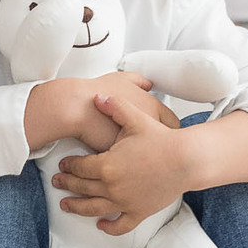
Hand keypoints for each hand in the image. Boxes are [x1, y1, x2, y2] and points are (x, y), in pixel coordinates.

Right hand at [24, 73, 178, 153]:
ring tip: (148, 161)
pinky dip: (135, 167)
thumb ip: (138, 81)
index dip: (172, 130)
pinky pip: (136, 166)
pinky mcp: (123, 160)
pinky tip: (131, 166)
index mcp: (151, 107)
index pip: (173, 123)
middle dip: (164, 147)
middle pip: (167, 143)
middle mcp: (147, 127)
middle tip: (159, 148)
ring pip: (154, 158)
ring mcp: (137, 145)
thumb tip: (148, 83)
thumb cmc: (94, 93)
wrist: (74, 108)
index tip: (168, 134)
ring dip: (152, 159)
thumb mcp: (121, 79)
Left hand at [53, 92, 191, 234]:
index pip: (80, 167)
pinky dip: (109, 227)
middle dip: (67, 184)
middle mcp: (112, 187)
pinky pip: (121, 225)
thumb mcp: (136, 119)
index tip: (63, 165)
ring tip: (66, 205)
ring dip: (77, 207)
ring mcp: (125, 202)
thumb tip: (97, 96)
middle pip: (82, 187)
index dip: (69, 166)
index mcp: (107, 166)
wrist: (186, 160)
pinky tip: (101, 225)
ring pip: (94, 208)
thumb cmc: (161, 139)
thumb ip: (114, 107)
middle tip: (57, 182)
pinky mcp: (139, 211)